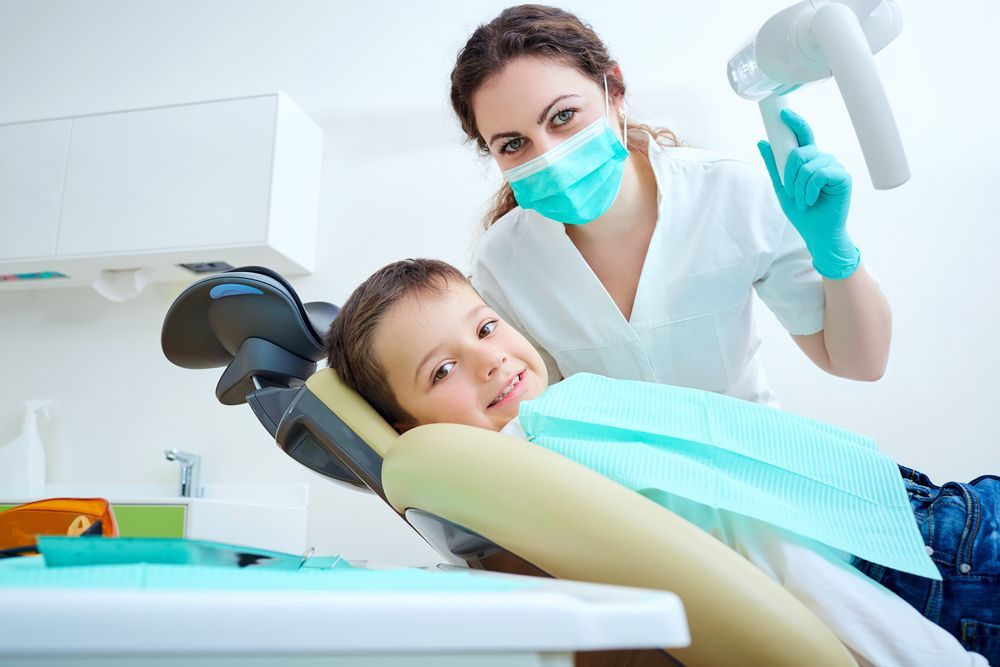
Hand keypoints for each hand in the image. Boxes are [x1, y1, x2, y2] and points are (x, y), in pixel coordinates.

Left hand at [758, 108, 859, 279]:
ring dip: (798, 187)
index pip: (802, 136)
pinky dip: (809, 190)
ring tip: (803, 200)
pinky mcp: (842, 177)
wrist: (817, 233)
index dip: (794, 122)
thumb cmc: (802, 212)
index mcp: (809, 160)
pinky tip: (812, 200)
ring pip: (807, 165)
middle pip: (800, 152)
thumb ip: (774, 165)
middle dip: (789, 174)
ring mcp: (834, 167)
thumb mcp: (782, 188)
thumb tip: (762, 142)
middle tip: (791, 192)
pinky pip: (819, 174)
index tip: (782, 114)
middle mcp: (822, 159)